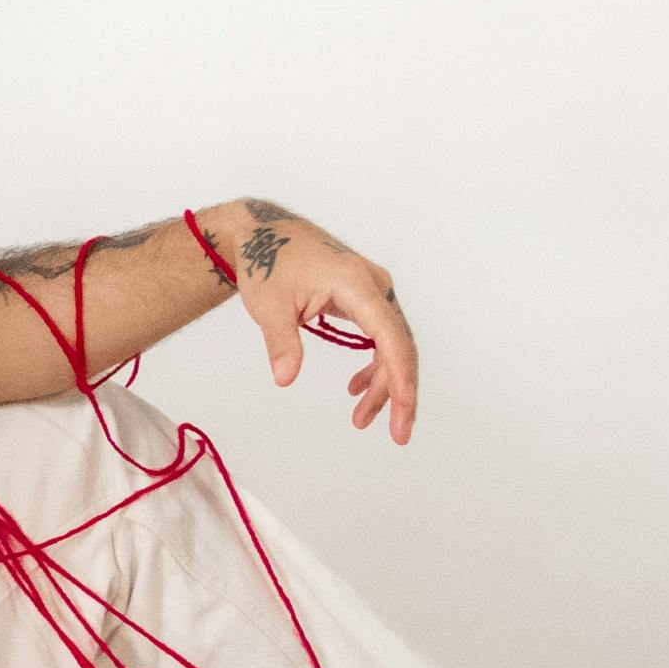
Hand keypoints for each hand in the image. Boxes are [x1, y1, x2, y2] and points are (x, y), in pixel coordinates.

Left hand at [218, 200, 419, 442]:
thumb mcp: (269, 304)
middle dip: (398, 392)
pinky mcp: (364, 299)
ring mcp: (372, 292)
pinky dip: (373, 365)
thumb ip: (281, 341)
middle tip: (396, 434)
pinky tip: (357, 390)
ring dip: (381, 384)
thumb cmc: (267, 262)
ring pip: (390, 345)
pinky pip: (379, 337)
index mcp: (357, 285)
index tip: (404, 410)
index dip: (401, 377)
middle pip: (398, 346)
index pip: (390, 337)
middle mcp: (374, 286)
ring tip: (362, 419)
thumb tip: (285, 378)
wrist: (264, 233)